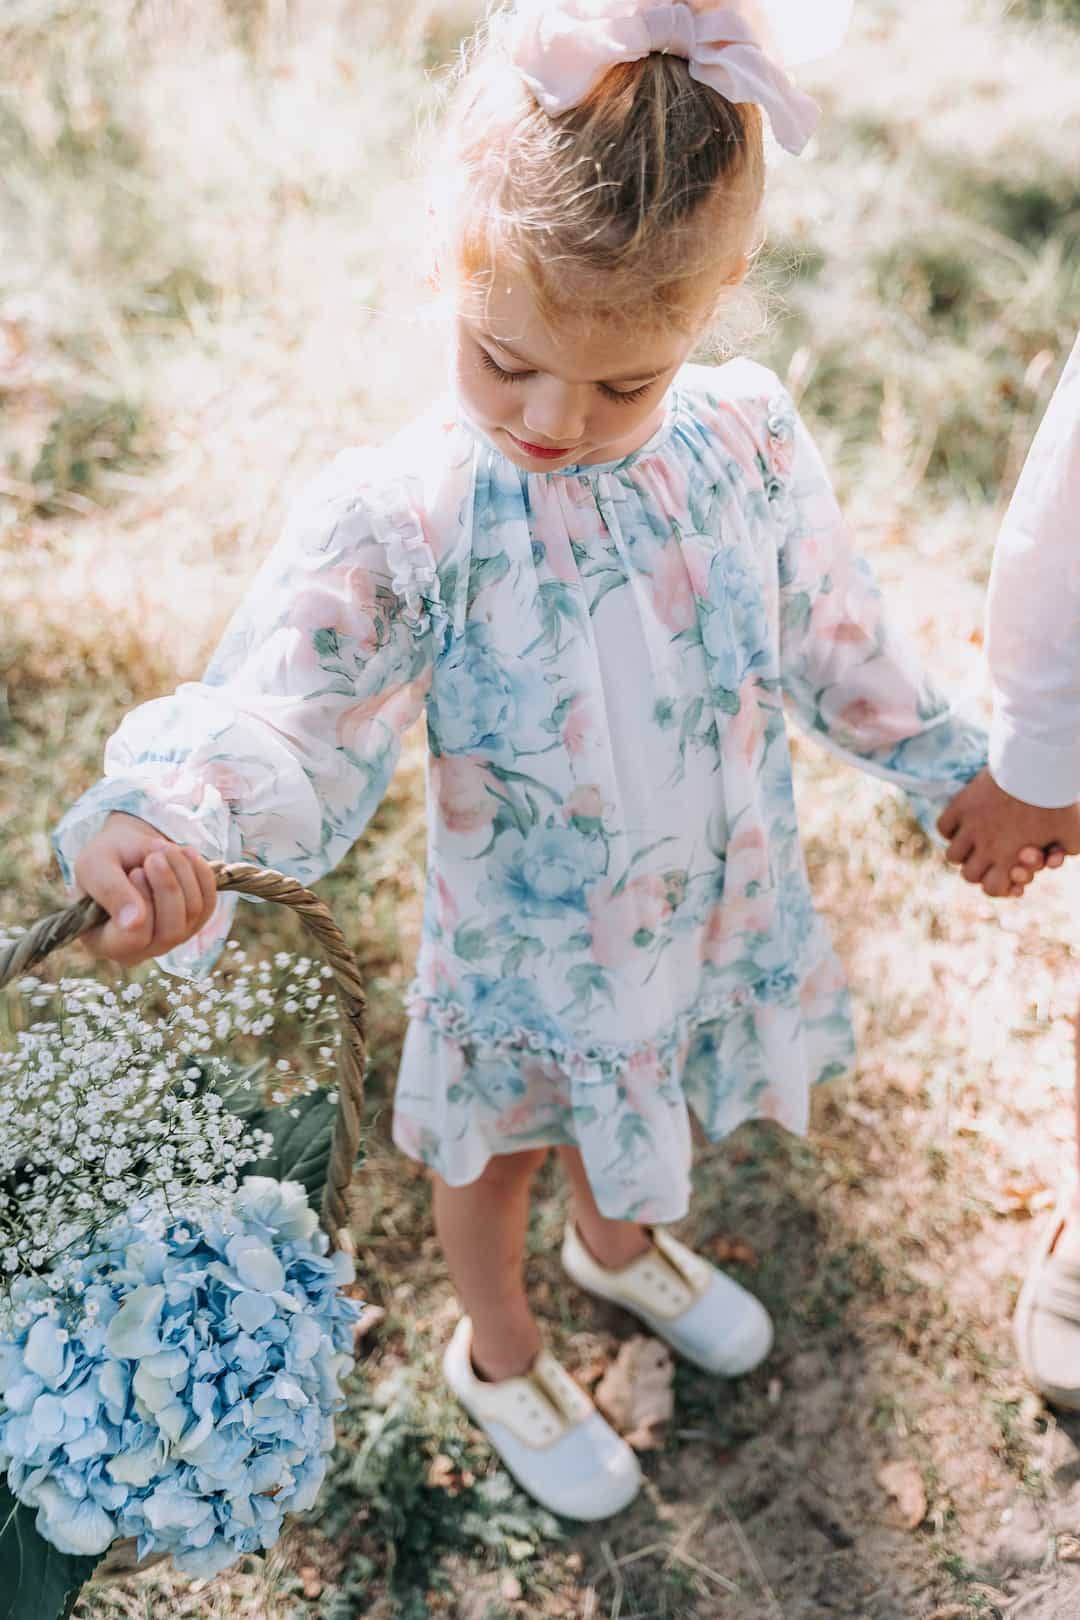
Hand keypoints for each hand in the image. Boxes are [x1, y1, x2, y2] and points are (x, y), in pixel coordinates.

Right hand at [72, 812, 218, 964]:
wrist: (128, 850)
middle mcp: (139, 950)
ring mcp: (169, 939)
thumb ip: (109, 891)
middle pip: (170, 931)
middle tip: (155, 855)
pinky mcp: (193, 923)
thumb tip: (134, 923)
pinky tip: (184, 853)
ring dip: (182, 872)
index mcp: (104, 943)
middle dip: (168, 886)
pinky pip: (209, 902)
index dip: (141, 902)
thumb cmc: (104, 860)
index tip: (136, 872)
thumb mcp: (95, 865)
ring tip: (163, 847)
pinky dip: (200, 872)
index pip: (134, 939)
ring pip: (193, 913)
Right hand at [937, 770, 1079, 897]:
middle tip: (992, 857)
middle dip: (981, 870)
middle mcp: (986, 848)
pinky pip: (943, 827)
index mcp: (1010, 860)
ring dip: (963, 852)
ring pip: (952, 855)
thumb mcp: (1074, 835)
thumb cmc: (1060, 804)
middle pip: (968, 876)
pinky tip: (964, 824)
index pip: (991, 890)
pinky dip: (951, 829)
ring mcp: (971, 827)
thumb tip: (1054, 861)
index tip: (1010, 873)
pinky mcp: (962, 805)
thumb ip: (1065, 853)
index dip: (1000, 886)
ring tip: (975, 841)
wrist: (1039, 769)